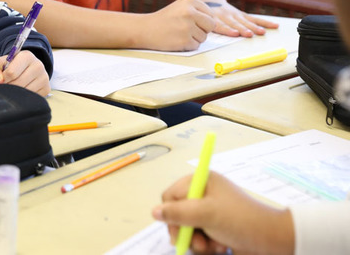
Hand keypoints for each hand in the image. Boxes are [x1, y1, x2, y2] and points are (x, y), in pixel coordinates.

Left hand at [0, 51, 50, 95]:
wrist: (23, 69)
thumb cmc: (10, 66)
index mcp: (26, 56)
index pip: (11, 72)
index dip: (3, 79)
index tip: (1, 79)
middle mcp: (38, 65)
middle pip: (18, 83)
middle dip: (8, 86)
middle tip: (7, 84)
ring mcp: (44, 77)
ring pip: (25, 92)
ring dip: (16, 93)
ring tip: (14, 86)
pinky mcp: (46, 88)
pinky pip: (31, 98)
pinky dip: (24, 97)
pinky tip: (22, 91)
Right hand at [138, 0, 215, 50]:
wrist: (144, 29)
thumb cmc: (165, 19)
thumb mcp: (181, 7)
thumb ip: (199, 11)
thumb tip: (218, 24)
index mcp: (190, 1)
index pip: (211, 15)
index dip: (202, 21)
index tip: (189, 21)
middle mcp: (190, 12)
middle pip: (211, 26)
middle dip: (202, 30)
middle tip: (186, 29)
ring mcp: (187, 27)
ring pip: (204, 37)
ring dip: (194, 38)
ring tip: (178, 33)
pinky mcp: (185, 41)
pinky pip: (196, 46)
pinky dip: (188, 45)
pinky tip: (176, 40)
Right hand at [152, 172, 293, 254]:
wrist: (274, 241)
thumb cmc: (242, 221)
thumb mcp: (206, 214)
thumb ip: (177, 213)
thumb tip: (154, 212)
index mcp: (202, 182)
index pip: (171, 195)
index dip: (171, 213)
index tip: (179, 227)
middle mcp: (205, 194)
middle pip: (177, 214)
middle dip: (186, 231)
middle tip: (197, 242)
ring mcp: (211, 212)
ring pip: (188, 228)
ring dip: (197, 240)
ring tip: (213, 246)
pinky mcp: (218, 227)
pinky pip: (200, 236)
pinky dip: (207, 245)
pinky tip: (219, 247)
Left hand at [203, 1, 278, 37]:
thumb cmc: (205, 15)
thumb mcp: (201, 20)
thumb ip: (204, 28)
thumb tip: (199, 38)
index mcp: (214, 18)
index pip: (221, 25)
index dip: (228, 29)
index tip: (235, 33)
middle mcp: (226, 16)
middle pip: (235, 24)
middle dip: (243, 29)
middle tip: (249, 34)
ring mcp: (235, 15)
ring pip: (246, 21)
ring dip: (254, 27)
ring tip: (262, 32)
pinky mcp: (242, 14)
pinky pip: (255, 18)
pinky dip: (264, 22)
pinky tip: (274, 25)